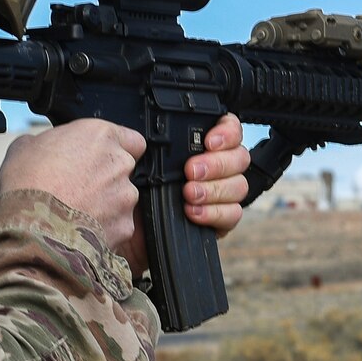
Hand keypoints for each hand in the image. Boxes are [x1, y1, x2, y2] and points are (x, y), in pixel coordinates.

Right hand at [0, 120, 145, 260]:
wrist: (31, 230)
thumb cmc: (26, 187)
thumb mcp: (23, 147)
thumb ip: (46, 142)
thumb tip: (43, 147)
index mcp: (99, 136)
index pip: (130, 140)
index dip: (116, 150)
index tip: (101, 158)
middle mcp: (119, 164)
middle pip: (124, 170)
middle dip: (107, 179)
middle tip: (79, 188)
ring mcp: (125, 197)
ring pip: (122, 199)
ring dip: (106, 205)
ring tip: (76, 213)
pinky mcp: (124, 226)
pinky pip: (118, 225)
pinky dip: (104, 229)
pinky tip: (80, 231)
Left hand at [108, 112, 248, 277]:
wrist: (121, 231)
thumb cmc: (124, 194)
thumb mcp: (132, 160)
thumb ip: (149, 142)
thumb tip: (149, 137)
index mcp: (196, 147)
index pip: (229, 129)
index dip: (227, 132)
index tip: (209, 141)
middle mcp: (213, 169)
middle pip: (239, 157)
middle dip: (218, 163)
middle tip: (191, 171)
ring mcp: (219, 196)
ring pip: (239, 186)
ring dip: (215, 189)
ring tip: (188, 194)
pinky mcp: (219, 222)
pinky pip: (233, 214)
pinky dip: (215, 212)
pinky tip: (193, 213)